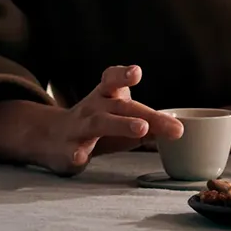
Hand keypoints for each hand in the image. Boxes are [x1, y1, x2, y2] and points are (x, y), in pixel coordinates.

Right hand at [0, 65, 184, 175]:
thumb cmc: (98, 125)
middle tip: (163, 122)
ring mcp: (80, 127)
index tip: (136, 72)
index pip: (113, 79)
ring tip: (141, 129)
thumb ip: (150, 123)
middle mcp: (94, 107)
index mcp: (106, 96)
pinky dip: (76, 154)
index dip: (123, 74)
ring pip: (99, 124)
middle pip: (119, 106)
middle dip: (141, 113)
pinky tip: (81, 158)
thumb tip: (177, 127)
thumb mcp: (122, 118)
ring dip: (121, 125)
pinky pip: (72, 151)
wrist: (53, 137)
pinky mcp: (68, 149)